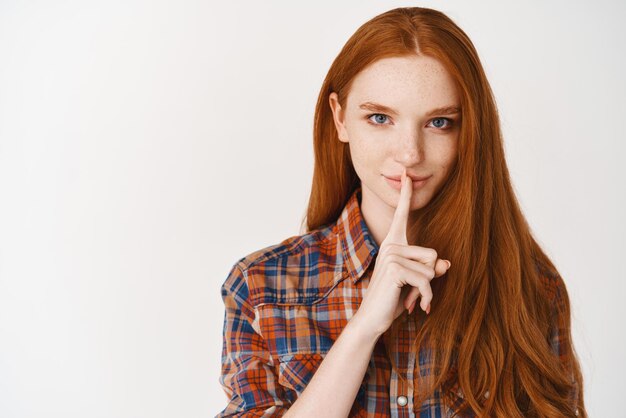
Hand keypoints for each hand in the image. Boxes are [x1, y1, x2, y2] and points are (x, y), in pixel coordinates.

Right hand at [352, 168, 450, 337]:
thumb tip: (446, 264)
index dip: (405, 194)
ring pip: (431, 268)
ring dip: (427, 288)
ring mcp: (391, 255)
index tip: (406, 173)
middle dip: (429, 277)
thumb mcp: (416, 283)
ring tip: (411, 298)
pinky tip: (417, 306)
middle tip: (413, 292)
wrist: (372, 319)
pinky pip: (426, 279)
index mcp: (394, 244)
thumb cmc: (393, 300)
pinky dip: (427, 297)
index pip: (402, 215)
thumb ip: (430, 271)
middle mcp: (391, 245)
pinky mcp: (395, 268)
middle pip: (433, 254)